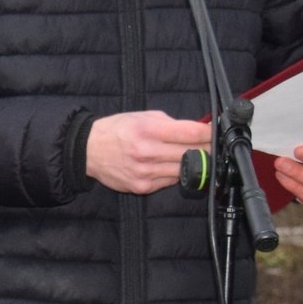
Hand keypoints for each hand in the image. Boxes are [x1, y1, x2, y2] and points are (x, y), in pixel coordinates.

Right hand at [85, 111, 213, 194]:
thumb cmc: (116, 130)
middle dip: (205, 148)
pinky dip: (175, 173)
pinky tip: (168, 166)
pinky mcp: (142, 186)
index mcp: (148, 130)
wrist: (87, 151)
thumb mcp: (142, 117)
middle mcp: (147, 152)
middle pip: (192, 153)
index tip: (215, 132)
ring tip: (192, 155)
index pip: (191, 134)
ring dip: (192, 163)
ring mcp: (145, 172)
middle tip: (210, 145)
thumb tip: (197, 130)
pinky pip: (170, 181)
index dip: (209, 133)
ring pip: (184, 170)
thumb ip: (171, 124)